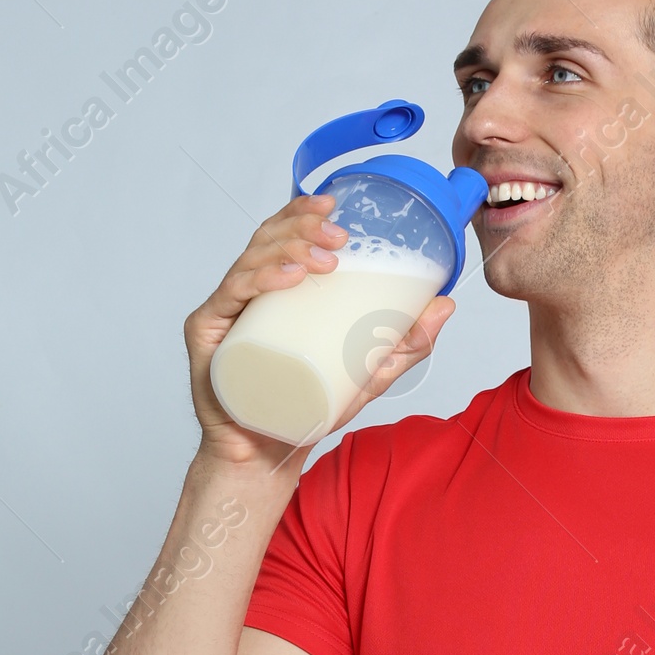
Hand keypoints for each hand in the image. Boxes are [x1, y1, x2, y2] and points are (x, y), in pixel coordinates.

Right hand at [184, 193, 456, 465]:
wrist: (268, 452)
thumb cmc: (305, 406)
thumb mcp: (368, 373)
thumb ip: (405, 343)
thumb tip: (445, 305)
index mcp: (275, 289)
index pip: (283, 235)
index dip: (303, 210)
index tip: (335, 202)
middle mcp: (246, 293)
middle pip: (266, 241)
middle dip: (302, 226)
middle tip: (339, 234)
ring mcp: (226, 313)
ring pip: (251, 262)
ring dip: (288, 249)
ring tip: (324, 257)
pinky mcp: (208, 336)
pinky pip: (231, 297)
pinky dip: (259, 281)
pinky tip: (287, 277)